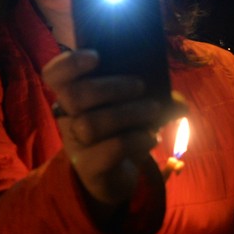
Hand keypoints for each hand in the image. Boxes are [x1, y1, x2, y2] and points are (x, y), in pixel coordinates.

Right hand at [42, 48, 179, 214]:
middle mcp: (68, 118)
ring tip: (154, 111)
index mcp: (72, 97)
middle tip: (140, 86)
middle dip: (111, 87)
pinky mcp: (89, 167)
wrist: (114, 177)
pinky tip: (151, 137)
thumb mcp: (135, 111)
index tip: (96, 56)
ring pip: (90, 124)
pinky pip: (110, 149)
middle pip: (74, 96)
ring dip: (128, 113)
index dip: (69, 63)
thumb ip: (154, 100)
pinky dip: (136, 139)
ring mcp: (76, 144)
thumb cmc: (121, 133)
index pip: (54, 75)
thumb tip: (179, 102)